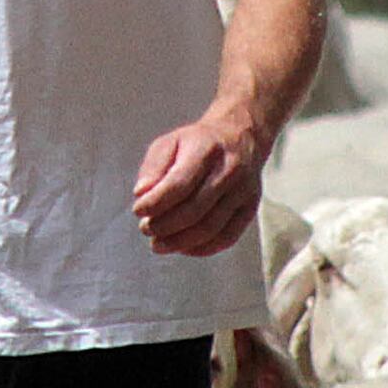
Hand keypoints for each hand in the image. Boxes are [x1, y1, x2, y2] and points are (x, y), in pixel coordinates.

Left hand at [132, 112, 266, 257]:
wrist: (241, 138)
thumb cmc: (197, 144)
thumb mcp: (170, 142)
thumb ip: (153, 168)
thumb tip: (141, 194)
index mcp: (206, 149)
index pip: (180, 183)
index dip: (156, 202)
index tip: (137, 210)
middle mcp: (229, 170)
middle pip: (195, 210)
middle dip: (165, 225)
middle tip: (146, 229)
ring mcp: (243, 191)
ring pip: (210, 228)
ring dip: (179, 242)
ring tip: (158, 243)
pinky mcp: (250, 208)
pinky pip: (227, 237)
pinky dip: (201, 249)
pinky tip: (182, 247)